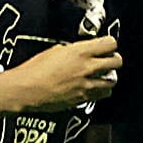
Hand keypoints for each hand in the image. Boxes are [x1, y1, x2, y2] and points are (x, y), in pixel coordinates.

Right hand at [4, 34, 124, 113]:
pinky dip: (99, 91)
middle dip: (114, 60)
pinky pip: (100, 95)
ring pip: (112, 82)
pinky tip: (92, 87)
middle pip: (116, 62)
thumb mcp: (54, 50)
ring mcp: (86, 85)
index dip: (110, 43)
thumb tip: (79, 52)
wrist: (26, 90)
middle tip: (108, 60)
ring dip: (108, 77)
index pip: (110, 44)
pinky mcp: (82, 99)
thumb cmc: (34, 70)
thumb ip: (72, 51)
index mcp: (80, 52)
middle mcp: (87, 68)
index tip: (107, 45)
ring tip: (102, 76)